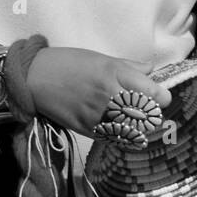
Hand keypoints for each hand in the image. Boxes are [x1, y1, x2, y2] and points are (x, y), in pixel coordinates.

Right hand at [26, 47, 172, 138]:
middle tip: (150, 112)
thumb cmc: (68, 62)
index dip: (161, 97)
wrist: (35, 77)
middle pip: (147, 116)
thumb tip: (151, 70)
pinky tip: (121, 130)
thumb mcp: (101, 57)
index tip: (160, 97)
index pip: (154, 93)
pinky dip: (122, 136)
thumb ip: (129, 66)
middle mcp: (109, 95)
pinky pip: (114, 139)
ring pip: (132, 132)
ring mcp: (98, 115)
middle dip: (152, 115)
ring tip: (137, 123)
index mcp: (115, 73)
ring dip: (138, 129)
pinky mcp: (87, 129)